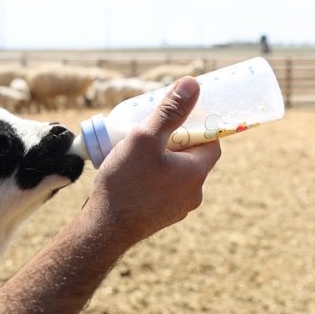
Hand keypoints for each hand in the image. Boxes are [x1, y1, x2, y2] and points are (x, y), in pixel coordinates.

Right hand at [83, 77, 220, 242]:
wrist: (103, 230)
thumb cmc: (125, 183)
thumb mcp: (145, 138)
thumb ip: (170, 111)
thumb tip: (193, 84)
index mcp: (196, 174)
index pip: (211, 142)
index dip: (197, 126)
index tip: (178, 117)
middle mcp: (192, 194)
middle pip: (192, 158)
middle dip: (175, 142)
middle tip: (152, 131)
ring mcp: (176, 210)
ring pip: (175, 175)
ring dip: (162, 161)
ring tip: (136, 151)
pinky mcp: (158, 218)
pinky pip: (161, 191)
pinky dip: (151, 179)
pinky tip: (130, 175)